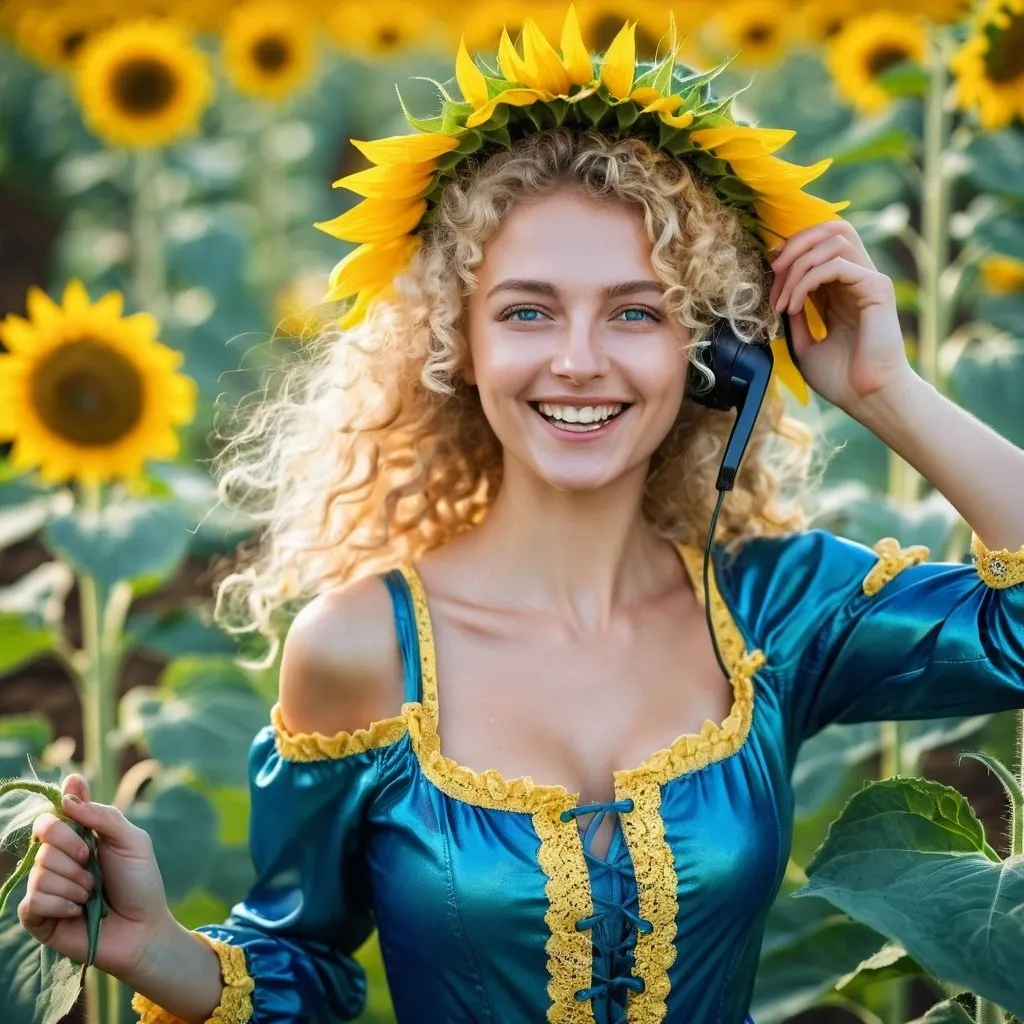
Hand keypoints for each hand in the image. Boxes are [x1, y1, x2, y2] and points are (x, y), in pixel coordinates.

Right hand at [18, 773, 172, 980]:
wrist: (143, 928)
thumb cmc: (140, 883)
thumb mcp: (133, 841)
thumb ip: (104, 816)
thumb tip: (68, 794)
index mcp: (79, 837)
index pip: (53, 813)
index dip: (61, 811)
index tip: (77, 815)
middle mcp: (58, 858)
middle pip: (43, 835)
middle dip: (73, 848)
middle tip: (91, 862)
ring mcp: (46, 887)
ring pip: (40, 870)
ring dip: (74, 882)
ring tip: (92, 894)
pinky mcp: (38, 916)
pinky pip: (33, 901)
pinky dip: (61, 903)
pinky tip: (78, 910)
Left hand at [768, 221, 915, 411]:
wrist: (867, 399)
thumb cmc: (841, 379)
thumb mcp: (803, 344)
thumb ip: (793, 316)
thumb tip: (777, 294)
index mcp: (840, 289)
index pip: (817, 246)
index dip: (788, 254)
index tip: (766, 282)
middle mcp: (856, 279)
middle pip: (829, 228)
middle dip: (794, 244)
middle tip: (772, 271)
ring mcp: (869, 280)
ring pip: (833, 239)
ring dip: (797, 265)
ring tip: (781, 301)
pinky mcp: (877, 288)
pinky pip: (836, 264)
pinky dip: (807, 281)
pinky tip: (794, 307)